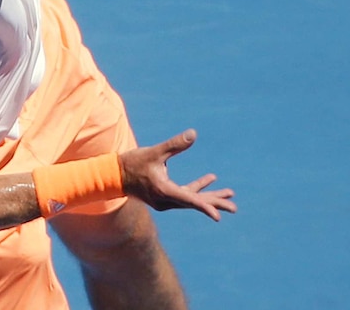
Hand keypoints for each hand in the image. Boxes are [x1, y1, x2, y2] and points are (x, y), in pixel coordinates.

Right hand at [118, 129, 236, 220]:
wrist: (114, 175)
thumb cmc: (133, 163)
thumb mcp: (154, 152)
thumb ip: (174, 144)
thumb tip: (193, 134)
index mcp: (164, 191)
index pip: (188, 200)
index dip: (204, 206)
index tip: (218, 215)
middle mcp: (166, 199)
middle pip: (195, 202)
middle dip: (215, 203)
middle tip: (234, 207)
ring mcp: (166, 199)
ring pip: (192, 199)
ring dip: (210, 196)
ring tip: (230, 193)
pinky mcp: (165, 196)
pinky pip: (186, 193)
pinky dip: (198, 188)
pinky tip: (211, 178)